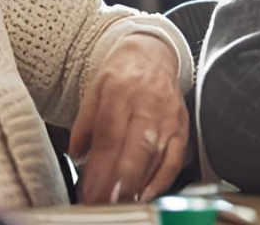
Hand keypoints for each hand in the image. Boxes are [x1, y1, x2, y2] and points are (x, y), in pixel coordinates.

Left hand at [69, 35, 187, 203]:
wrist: (153, 54)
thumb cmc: (122, 74)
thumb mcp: (93, 90)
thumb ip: (83, 124)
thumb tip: (77, 157)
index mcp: (120, 93)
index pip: (110, 137)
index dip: (99, 169)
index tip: (88, 192)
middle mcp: (148, 105)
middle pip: (135, 150)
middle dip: (119, 184)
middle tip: (103, 204)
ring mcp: (168, 118)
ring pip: (156, 158)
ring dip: (137, 186)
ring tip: (120, 204)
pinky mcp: (182, 127)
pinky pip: (174, 159)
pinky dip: (161, 181)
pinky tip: (145, 195)